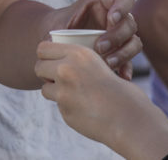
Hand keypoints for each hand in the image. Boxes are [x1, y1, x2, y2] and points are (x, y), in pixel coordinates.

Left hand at [37, 41, 167, 157]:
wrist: (130, 117)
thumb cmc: (118, 89)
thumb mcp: (99, 63)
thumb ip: (76, 61)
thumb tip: (53, 60)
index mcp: (78, 53)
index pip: (43, 48)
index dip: (46, 55)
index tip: (50, 60)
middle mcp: (66, 69)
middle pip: (38, 66)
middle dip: (45, 73)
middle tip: (57, 78)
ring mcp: (63, 91)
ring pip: (44, 88)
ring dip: (55, 91)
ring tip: (74, 94)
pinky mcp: (64, 110)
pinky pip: (58, 105)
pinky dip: (67, 107)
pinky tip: (83, 108)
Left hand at [61, 0, 140, 78]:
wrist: (57, 43)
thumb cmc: (57, 28)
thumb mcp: (59, 22)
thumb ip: (62, 28)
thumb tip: (55, 40)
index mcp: (104, 3)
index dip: (123, 7)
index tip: (112, 19)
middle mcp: (115, 19)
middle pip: (130, 24)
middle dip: (117, 36)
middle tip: (99, 47)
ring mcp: (120, 37)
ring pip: (134, 42)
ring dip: (123, 53)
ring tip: (107, 63)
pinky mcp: (119, 54)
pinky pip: (129, 62)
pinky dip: (126, 69)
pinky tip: (121, 76)